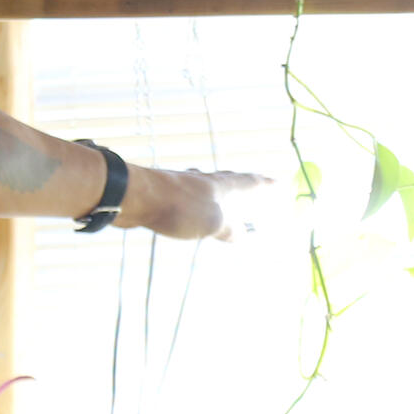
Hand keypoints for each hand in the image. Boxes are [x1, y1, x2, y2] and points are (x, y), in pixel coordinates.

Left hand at [118, 167, 267, 239]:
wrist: (135, 196)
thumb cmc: (179, 208)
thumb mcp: (212, 223)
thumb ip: (229, 229)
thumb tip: (243, 234)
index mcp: (220, 186)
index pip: (248, 182)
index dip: (264, 183)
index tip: (278, 181)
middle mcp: (204, 181)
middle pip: (228, 178)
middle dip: (243, 181)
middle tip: (254, 181)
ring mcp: (183, 184)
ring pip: (207, 185)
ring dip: (218, 189)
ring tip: (223, 192)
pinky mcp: (165, 193)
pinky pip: (188, 195)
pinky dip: (197, 199)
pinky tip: (189, 205)